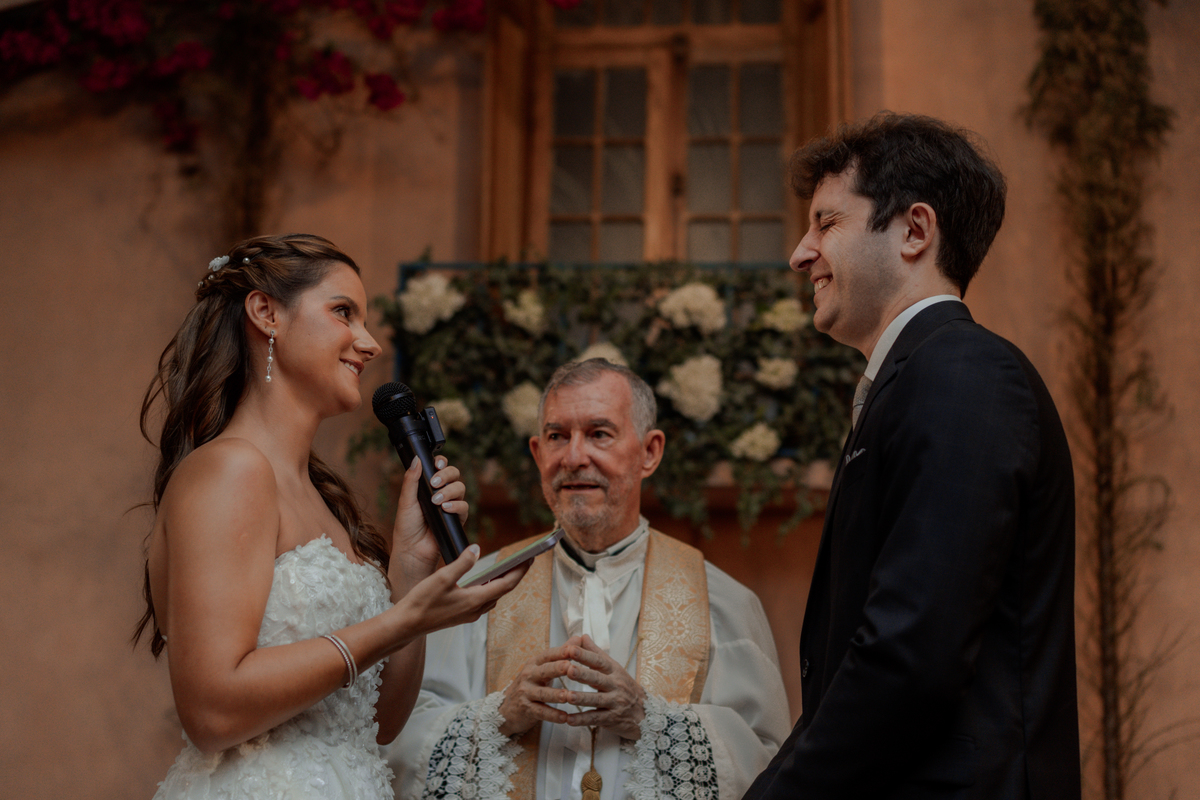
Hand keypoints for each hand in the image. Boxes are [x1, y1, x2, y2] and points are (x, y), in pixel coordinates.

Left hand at [389, 456, 466, 584]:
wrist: (412, 550)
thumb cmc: (406, 527)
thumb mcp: (406, 501)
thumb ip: (411, 480)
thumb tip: (416, 458)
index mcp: (427, 486)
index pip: (440, 467)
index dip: (441, 462)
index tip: (437, 464)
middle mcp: (441, 493)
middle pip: (454, 474)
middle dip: (447, 474)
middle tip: (434, 482)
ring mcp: (450, 505)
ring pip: (460, 488)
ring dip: (449, 491)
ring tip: (436, 501)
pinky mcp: (457, 518)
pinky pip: (464, 506)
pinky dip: (456, 505)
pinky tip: (445, 508)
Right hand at [394, 544, 528, 641]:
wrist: (406, 625)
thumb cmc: (422, 603)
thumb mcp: (442, 578)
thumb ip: (462, 563)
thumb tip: (477, 549)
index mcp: (475, 600)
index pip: (506, 584)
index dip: (520, 570)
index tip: (531, 558)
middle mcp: (475, 609)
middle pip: (503, 590)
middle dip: (515, 574)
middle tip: (525, 559)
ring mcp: (469, 614)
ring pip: (493, 596)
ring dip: (503, 582)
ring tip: (508, 566)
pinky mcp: (461, 614)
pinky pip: (483, 600)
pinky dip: (489, 588)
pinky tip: (484, 580)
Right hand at [497, 645, 576, 736]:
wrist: (507, 709)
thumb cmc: (531, 684)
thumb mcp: (543, 667)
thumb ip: (561, 654)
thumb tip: (579, 638)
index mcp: (535, 663)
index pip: (548, 655)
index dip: (561, 651)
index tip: (575, 648)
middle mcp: (529, 675)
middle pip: (545, 671)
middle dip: (558, 669)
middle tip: (571, 667)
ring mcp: (526, 693)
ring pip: (543, 693)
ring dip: (556, 695)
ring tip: (569, 696)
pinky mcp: (526, 709)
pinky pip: (541, 712)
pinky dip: (553, 715)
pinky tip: (565, 718)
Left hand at [561, 634, 645, 739]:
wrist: (646, 713)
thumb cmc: (626, 687)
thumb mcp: (614, 668)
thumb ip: (596, 653)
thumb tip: (583, 636)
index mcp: (614, 671)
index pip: (599, 661)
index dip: (585, 655)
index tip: (571, 649)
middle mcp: (616, 685)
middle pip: (598, 679)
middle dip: (583, 674)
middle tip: (568, 669)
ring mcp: (615, 703)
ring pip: (597, 700)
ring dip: (582, 698)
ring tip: (567, 696)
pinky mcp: (612, 719)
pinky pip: (596, 719)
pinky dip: (582, 720)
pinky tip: (569, 720)